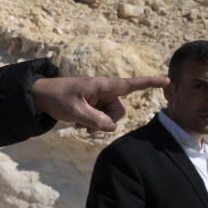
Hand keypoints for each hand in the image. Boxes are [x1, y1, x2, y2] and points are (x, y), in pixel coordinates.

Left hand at [31, 76, 168, 131]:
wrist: (40, 96)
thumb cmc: (57, 98)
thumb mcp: (75, 112)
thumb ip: (96, 121)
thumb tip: (111, 127)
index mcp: (103, 86)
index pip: (131, 84)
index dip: (150, 83)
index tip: (167, 80)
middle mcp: (104, 91)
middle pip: (119, 111)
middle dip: (105, 121)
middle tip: (84, 124)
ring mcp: (98, 99)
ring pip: (110, 118)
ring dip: (96, 124)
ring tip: (77, 122)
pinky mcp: (93, 106)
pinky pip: (100, 120)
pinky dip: (91, 124)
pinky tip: (76, 123)